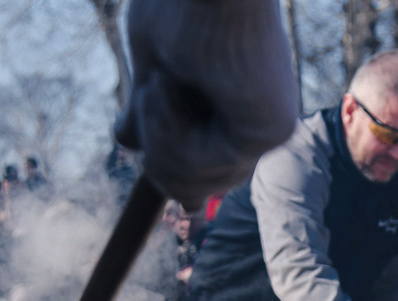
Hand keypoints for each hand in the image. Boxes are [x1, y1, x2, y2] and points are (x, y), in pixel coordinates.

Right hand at [114, 0, 298, 209]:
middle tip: (155, 91)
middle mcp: (255, 120)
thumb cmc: (177, 4)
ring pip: (193, 180)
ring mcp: (267, 129)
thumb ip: (145, 111)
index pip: (196, 167)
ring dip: (157, 133)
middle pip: (194, 185)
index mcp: (233, 105)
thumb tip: (125, 146)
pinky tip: (173, 85)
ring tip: (165, 78)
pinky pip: (201, 164)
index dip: (169, 175)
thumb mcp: (151, 66)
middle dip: (158, 155)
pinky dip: (169, 129)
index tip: (147, 158)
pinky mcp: (271, 130)